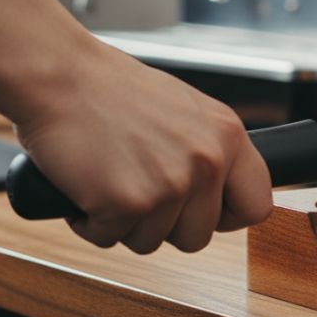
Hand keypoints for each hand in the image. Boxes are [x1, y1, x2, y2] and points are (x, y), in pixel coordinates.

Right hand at [13, 45, 270, 253]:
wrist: (59, 74)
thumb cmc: (111, 90)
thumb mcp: (186, 111)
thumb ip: (209, 149)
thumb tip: (221, 192)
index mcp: (228, 135)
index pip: (257, 205)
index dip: (226, 217)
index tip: (201, 211)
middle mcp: (208, 161)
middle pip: (199, 236)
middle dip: (164, 224)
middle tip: (136, 186)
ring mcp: (170, 184)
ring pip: (152, 242)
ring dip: (125, 221)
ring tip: (109, 175)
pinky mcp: (128, 204)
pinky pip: (109, 239)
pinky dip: (90, 220)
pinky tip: (85, 182)